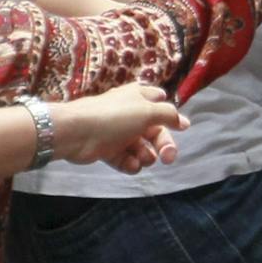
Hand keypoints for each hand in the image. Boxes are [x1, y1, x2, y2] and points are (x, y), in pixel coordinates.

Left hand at [49, 83, 185, 170]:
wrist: (77, 132)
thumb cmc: (114, 117)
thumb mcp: (148, 111)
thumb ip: (168, 115)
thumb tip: (184, 121)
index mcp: (138, 97)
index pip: (158, 101)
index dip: (169, 114)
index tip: (181, 127)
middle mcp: (128, 114)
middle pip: (154, 131)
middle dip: (163, 144)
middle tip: (168, 158)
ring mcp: (117, 132)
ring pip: (141, 147)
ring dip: (145, 156)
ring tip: (141, 159)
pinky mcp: (107, 149)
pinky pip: (125, 158)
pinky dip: (129, 163)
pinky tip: (130, 165)